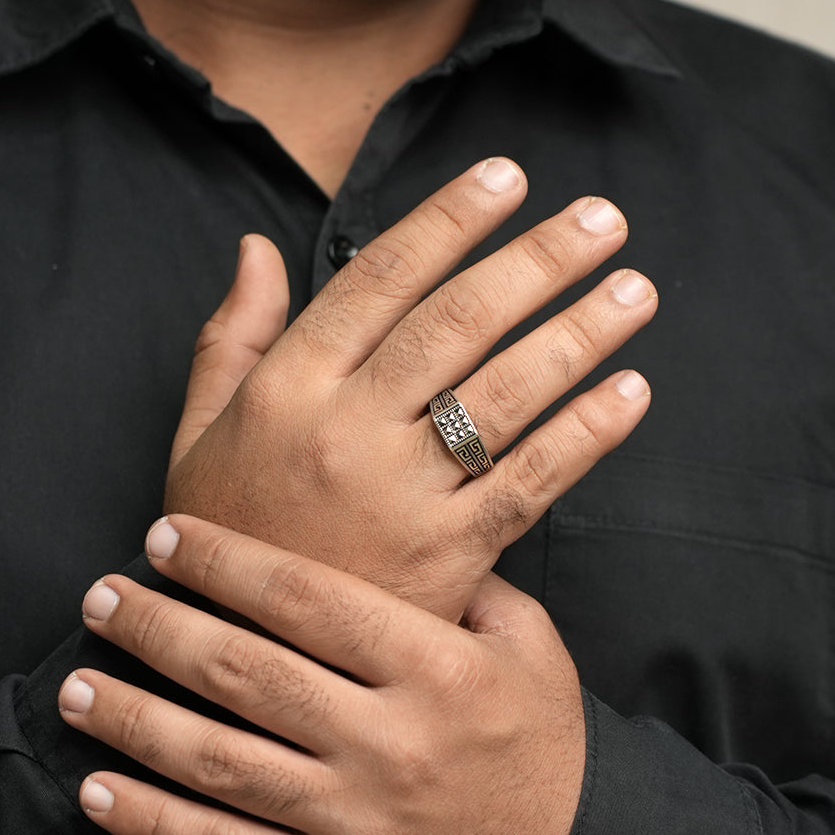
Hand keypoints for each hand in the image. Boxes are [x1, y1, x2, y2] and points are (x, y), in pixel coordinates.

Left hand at [60, 515, 584, 834]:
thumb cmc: (544, 742)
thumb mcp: (529, 644)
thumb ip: (463, 586)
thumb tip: (389, 538)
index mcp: (434, 669)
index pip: (308, 599)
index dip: (226, 561)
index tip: (167, 536)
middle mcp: (387, 741)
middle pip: (246, 672)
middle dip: (159, 627)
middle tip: (102, 596)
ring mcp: (355, 823)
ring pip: (218, 763)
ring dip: (134, 719)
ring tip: (74, 686)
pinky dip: (154, 823)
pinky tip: (100, 791)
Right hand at [166, 158, 656, 619]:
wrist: (243, 658)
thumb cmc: (227, 530)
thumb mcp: (199, 429)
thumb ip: (230, 334)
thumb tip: (256, 245)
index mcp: (286, 387)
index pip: (380, 279)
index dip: (449, 219)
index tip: (508, 176)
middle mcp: (344, 430)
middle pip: (457, 324)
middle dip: (538, 261)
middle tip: (603, 218)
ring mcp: (399, 496)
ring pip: (502, 396)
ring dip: (577, 335)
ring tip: (635, 290)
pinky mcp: (446, 558)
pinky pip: (528, 484)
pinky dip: (584, 437)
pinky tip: (630, 392)